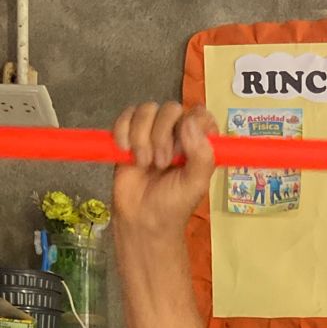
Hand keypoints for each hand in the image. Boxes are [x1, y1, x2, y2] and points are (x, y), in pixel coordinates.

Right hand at [111, 102, 217, 234]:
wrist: (141, 219)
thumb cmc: (173, 205)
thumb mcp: (196, 184)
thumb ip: (202, 155)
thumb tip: (190, 123)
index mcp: (199, 142)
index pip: (200, 115)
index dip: (191, 127)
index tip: (184, 150)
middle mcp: (177, 132)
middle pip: (171, 108)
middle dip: (163, 136)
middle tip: (162, 164)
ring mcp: (152, 131)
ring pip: (147, 110)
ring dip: (142, 137)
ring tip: (144, 164)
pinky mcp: (129, 134)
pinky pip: (126, 115)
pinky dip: (124, 132)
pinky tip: (126, 153)